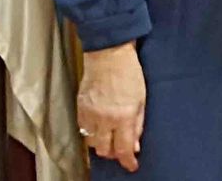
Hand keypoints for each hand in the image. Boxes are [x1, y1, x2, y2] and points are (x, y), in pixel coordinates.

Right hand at [78, 42, 145, 171]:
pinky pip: (83, 130)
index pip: (124, 148)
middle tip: (122, 148)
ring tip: (111, 137)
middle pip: (105, 150)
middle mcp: (105, 119)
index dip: (128, 161)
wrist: (109, 54)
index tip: (132, 166)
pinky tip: (100, 127)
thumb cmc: (130, 74)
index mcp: (124, 116)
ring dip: (102, 144)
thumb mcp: (142, 99)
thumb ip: (138, 124)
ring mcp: (90, 114)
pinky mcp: (80, 108)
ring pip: (92, 143)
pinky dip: (91, 133)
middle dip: (114, 153)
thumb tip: (135, 146)